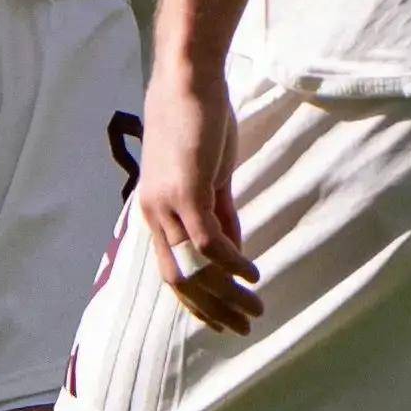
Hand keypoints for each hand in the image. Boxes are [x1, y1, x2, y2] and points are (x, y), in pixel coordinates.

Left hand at [136, 52, 259, 335]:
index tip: (223, 322)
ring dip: (228, 294)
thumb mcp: (209, 177)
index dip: (197, 303)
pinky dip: (233, 263)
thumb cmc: (198, 122)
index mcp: (156, 213)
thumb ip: (219, 213)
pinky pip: (210, 242)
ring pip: (196, 268)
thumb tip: (233, 249)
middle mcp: (155, 215)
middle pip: (181, 281)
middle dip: (214, 310)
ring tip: (256, 308)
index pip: (172, 273)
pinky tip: (254, 274)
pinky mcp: (187, 193)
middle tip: (243, 328)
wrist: (187, 82)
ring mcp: (168, 205)